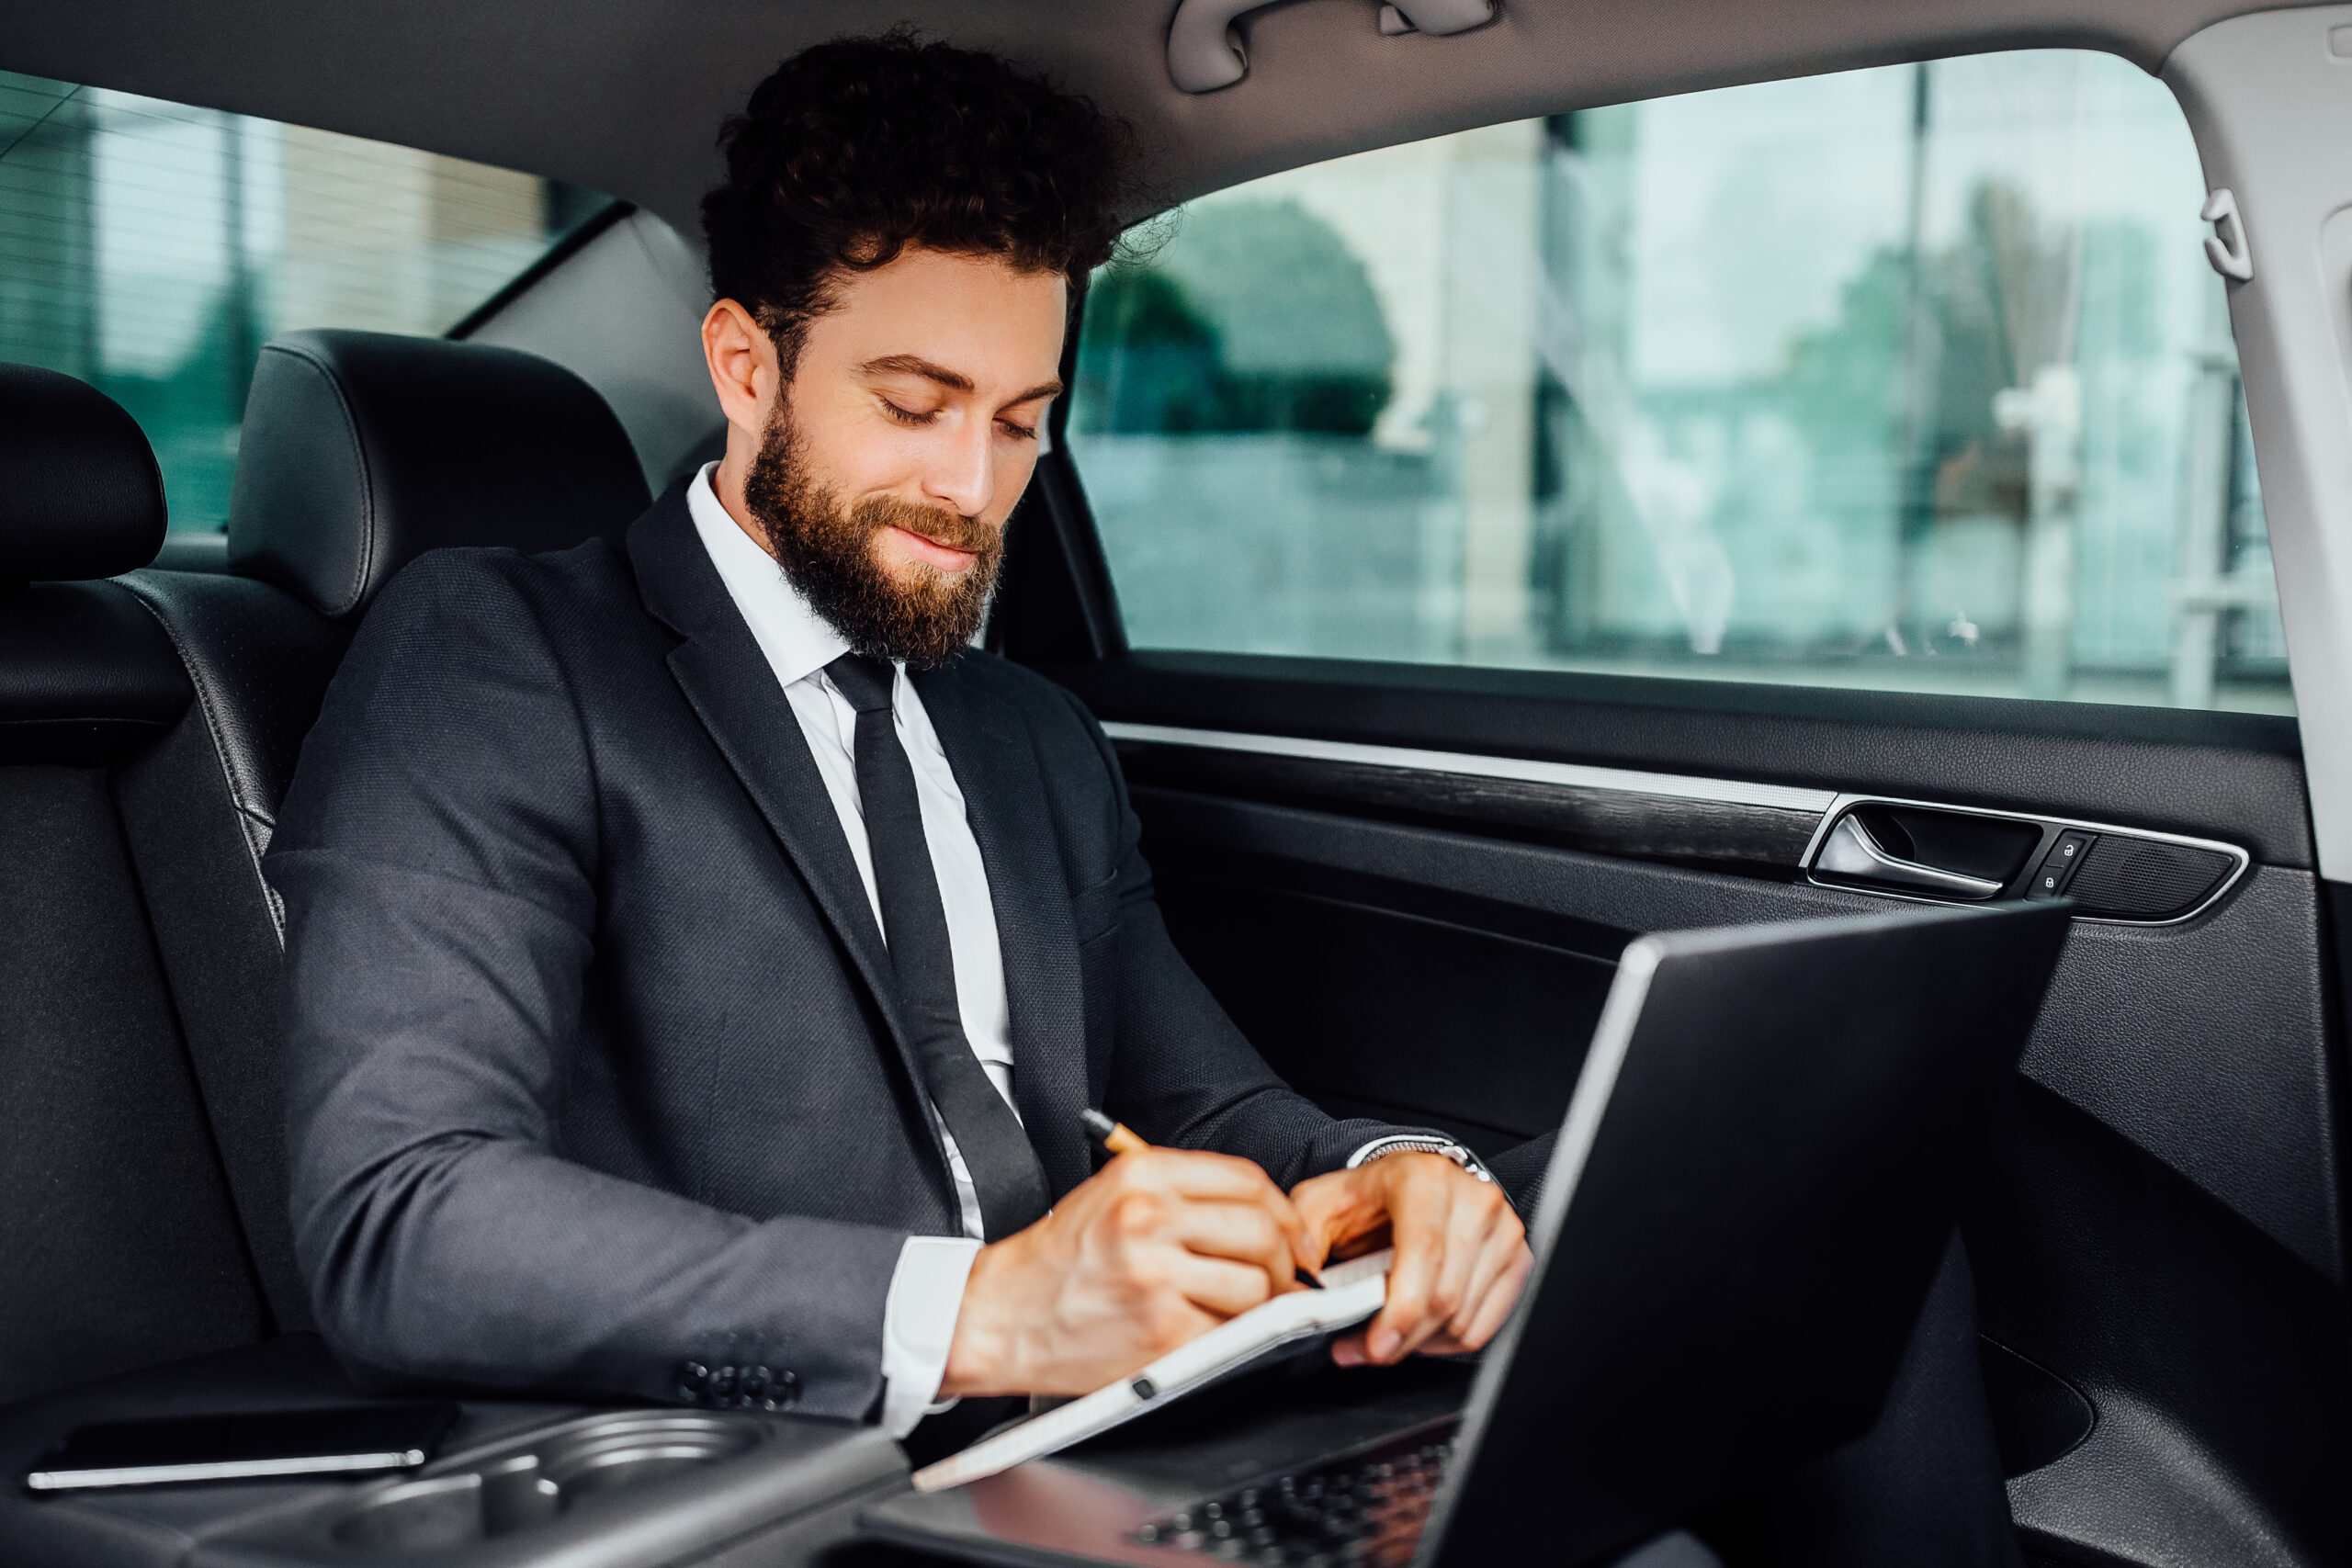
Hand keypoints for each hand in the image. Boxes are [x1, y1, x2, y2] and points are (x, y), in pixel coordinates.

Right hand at [941, 1148, 1320, 1396]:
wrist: (1001, 1315)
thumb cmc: (1058, 1261)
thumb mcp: (1111, 1196)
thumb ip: (1181, 1194)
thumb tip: (1260, 1216)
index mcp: (1142, 1176)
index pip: (1247, 1179)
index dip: (1283, 1211)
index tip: (1291, 1234)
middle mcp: (1150, 1218)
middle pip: (1262, 1230)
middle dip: (1286, 1259)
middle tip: (1284, 1277)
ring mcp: (1155, 1276)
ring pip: (1256, 1285)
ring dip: (1265, 1303)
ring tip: (1248, 1308)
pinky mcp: (1159, 1330)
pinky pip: (1227, 1331)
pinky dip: (1231, 1336)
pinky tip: (1213, 1331)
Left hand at [1289, 1153, 1530, 1366]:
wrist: (1415, 1180)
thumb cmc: (1368, 1197)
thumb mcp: (1320, 1206)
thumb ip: (1303, 1245)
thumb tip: (1301, 1296)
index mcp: (1423, 1179)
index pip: (1424, 1253)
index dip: (1401, 1309)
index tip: (1377, 1346)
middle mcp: (1472, 1199)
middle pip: (1444, 1297)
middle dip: (1400, 1338)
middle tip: (1364, 1349)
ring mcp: (1502, 1229)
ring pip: (1462, 1319)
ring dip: (1418, 1342)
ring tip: (1387, 1331)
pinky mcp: (1517, 1258)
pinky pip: (1482, 1327)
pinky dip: (1446, 1341)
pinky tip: (1419, 1326)